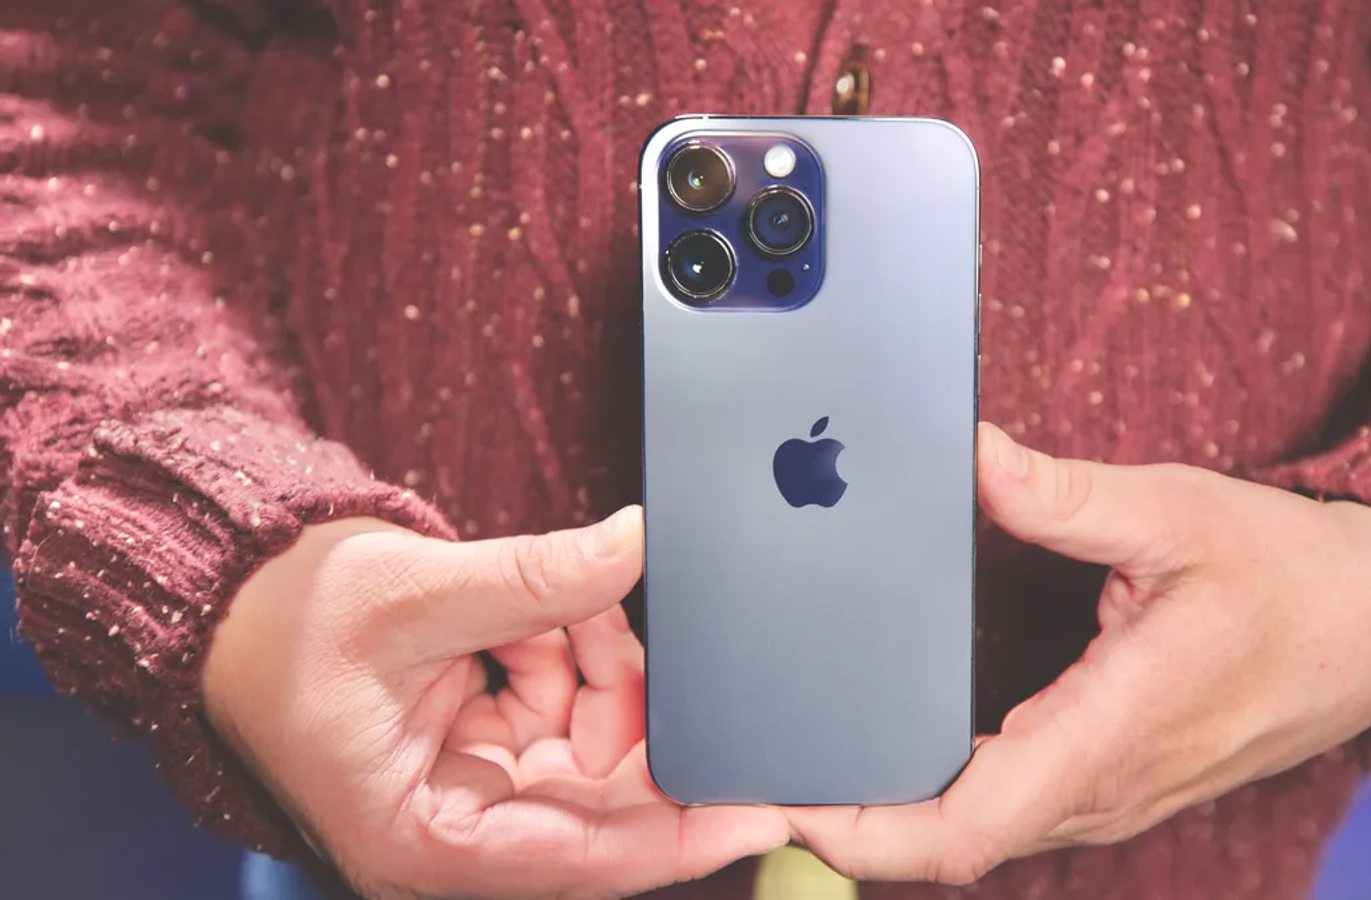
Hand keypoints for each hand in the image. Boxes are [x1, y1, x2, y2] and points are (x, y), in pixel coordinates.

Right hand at [203, 506, 786, 899]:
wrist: (233, 599)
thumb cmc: (282, 623)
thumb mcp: (410, 592)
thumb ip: (530, 578)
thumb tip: (631, 544)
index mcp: (423, 840)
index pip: (584, 856)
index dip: (682, 834)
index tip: (762, 807)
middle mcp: (457, 830)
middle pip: (603, 799)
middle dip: (635, 711)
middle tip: (650, 638)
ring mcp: (477, 788)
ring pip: (595, 742)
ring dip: (599, 664)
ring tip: (565, 601)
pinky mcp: (488, 743)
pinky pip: (569, 705)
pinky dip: (572, 651)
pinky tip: (551, 610)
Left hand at [789, 423, 1370, 883]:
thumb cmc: (1293, 577)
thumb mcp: (1181, 514)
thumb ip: (1065, 496)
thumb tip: (970, 459)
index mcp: (1111, 733)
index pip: (961, 828)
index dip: (859, 831)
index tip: (779, 801)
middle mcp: (1103, 785)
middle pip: (949, 844)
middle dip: (845, 825)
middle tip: (755, 776)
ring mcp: (1110, 792)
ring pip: (976, 835)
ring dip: (887, 817)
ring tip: (802, 768)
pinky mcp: (1115, 778)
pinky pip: (1008, 811)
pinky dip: (937, 799)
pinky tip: (894, 757)